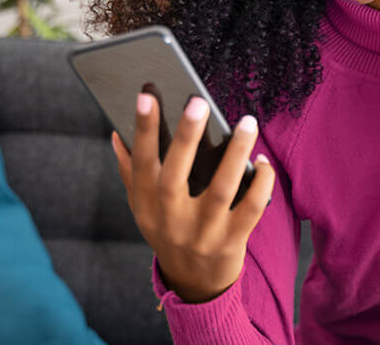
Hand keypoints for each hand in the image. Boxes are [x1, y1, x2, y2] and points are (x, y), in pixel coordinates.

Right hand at [110, 93, 274, 303]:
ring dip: (235, 154)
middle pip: (175, 177)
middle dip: (185, 138)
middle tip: (197, 101)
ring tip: (247, 122)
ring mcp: (202, 234)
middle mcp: (171, 221)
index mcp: (147, 206)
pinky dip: (260, 184)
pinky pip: (250, 210)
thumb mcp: (144, 209)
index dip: (142, 130)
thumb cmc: (170, 232)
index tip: (146, 95)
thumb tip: (117, 133)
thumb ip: (131, 173)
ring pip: (220, 190)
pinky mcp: (232, 242)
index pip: (141, 164)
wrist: (195, 284)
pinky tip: (262, 159)